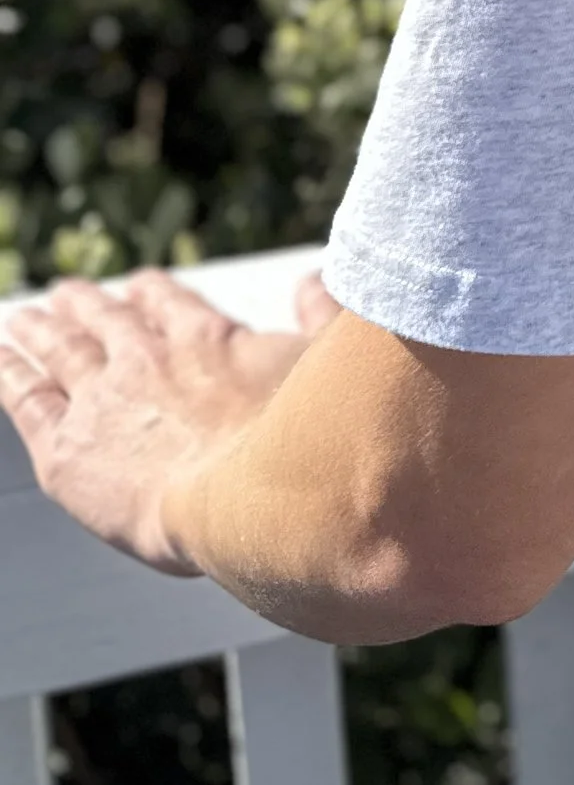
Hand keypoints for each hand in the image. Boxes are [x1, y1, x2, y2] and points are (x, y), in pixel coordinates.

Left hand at [0, 268, 339, 573]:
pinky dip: (8, 374)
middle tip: (67, 294)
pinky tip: (1, 359)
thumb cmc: (298, 443)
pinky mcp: (65, 449)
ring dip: (41, 332)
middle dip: (86, 305)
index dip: (152, 294)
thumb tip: (313, 281)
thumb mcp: (330, 365)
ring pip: (61, 352)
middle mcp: (147, 358)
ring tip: (26, 319)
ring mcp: (101, 399)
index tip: (141, 285)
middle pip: (106, 321)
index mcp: (207, 338)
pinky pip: (26, 400)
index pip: (168, 304)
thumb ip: (321, 316)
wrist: (246, 503)